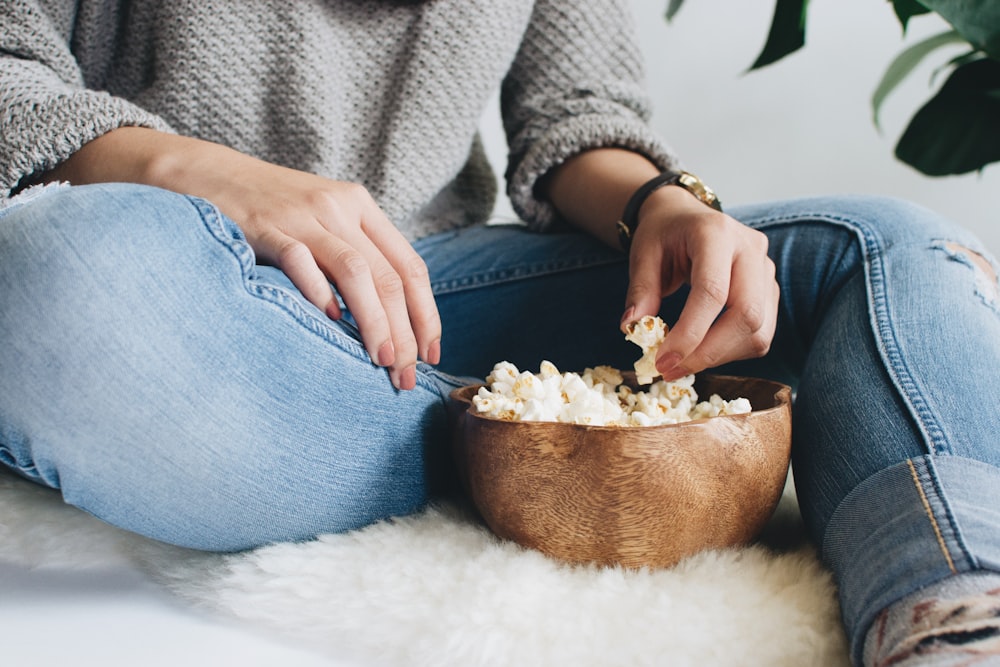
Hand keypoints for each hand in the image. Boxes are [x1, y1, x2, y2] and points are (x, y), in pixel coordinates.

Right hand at [46, 128, 440, 389]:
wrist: (206, 174)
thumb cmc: (270, 210)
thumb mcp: (324, 222)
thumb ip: (356, 257)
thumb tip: (391, 321)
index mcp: (362, 207)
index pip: (411, 267)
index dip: (427, 314)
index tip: (431, 354)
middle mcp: (340, 207)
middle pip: (389, 276)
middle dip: (405, 332)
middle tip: (406, 375)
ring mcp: (304, 215)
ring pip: (357, 272)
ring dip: (374, 321)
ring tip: (381, 359)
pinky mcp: (266, 226)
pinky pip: (301, 261)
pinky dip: (319, 293)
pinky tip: (330, 322)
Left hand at [620, 186, 778, 380]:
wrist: (686, 216)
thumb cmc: (663, 234)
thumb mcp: (642, 253)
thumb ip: (640, 290)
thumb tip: (632, 329)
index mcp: (716, 232)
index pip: (713, 291)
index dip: (690, 333)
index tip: (663, 360)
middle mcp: (750, 249)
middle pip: (746, 314)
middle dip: (708, 352)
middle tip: (671, 369)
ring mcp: (766, 269)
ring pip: (759, 330)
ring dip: (720, 356)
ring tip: (683, 363)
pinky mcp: (770, 290)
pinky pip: (761, 333)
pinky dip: (732, 351)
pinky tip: (702, 351)